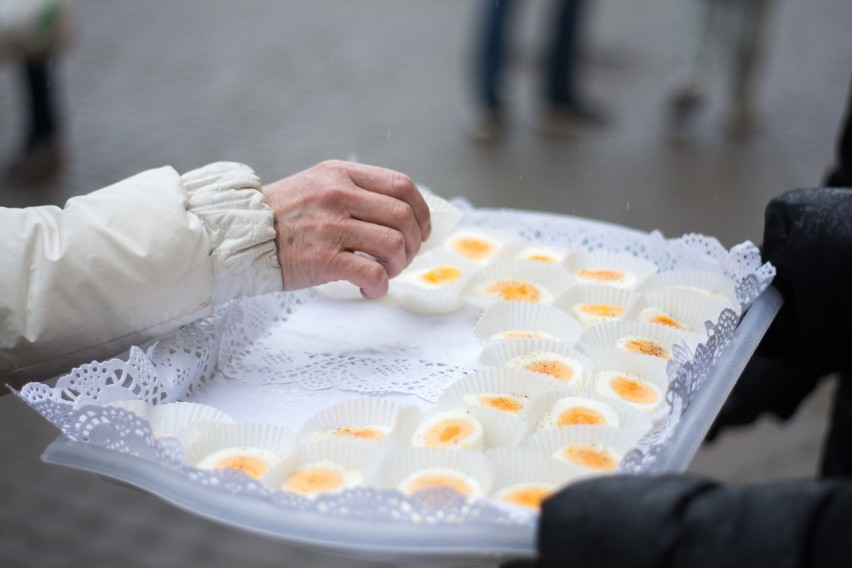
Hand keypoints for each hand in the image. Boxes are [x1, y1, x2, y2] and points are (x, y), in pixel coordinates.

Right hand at [262, 160, 430, 298]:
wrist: (240, 236)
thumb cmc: (281, 218)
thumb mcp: (317, 185)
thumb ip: (355, 192)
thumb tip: (401, 215)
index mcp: (341, 174)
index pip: (402, 185)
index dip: (422, 211)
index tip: (421, 230)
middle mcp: (339, 195)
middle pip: (404, 216)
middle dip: (413, 243)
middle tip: (401, 258)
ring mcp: (332, 226)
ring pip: (394, 244)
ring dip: (397, 265)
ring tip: (383, 273)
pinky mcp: (324, 258)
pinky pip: (373, 274)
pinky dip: (379, 287)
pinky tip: (368, 289)